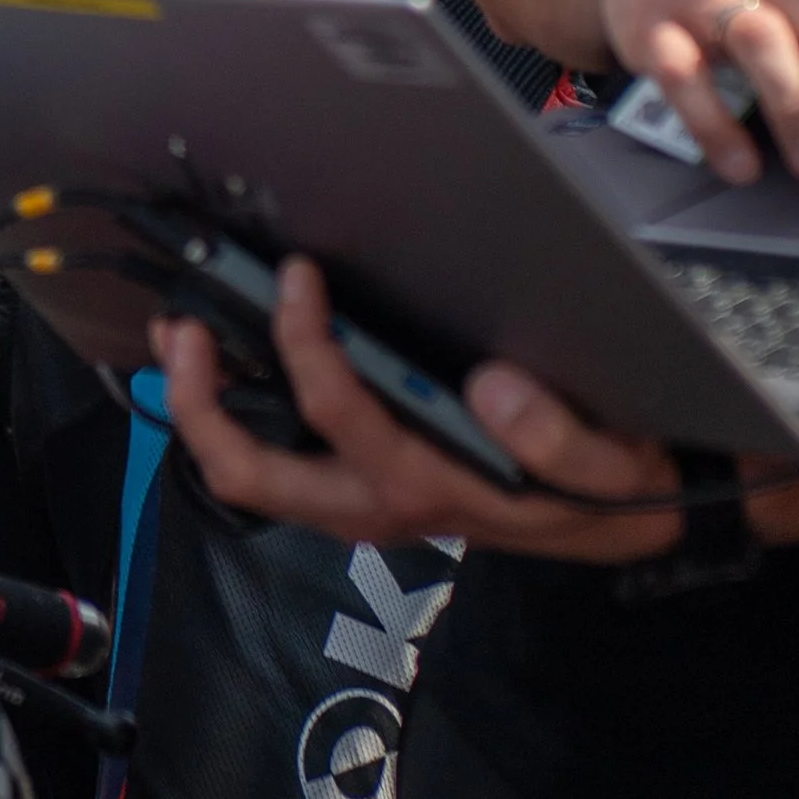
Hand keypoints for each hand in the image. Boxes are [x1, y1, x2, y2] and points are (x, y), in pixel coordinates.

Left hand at [152, 258, 688, 561]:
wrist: (621, 524)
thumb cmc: (605, 487)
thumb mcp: (609, 466)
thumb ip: (559, 438)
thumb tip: (492, 388)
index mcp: (430, 488)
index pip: (342, 418)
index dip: (307, 345)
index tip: (300, 274)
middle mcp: (377, 505)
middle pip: (252, 474)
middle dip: (199, 404)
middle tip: (182, 327)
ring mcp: (358, 504)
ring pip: (248, 477)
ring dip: (201, 412)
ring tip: (177, 336)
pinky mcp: (357, 492)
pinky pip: (272, 466)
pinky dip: (231, 415)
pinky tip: (222, 359)